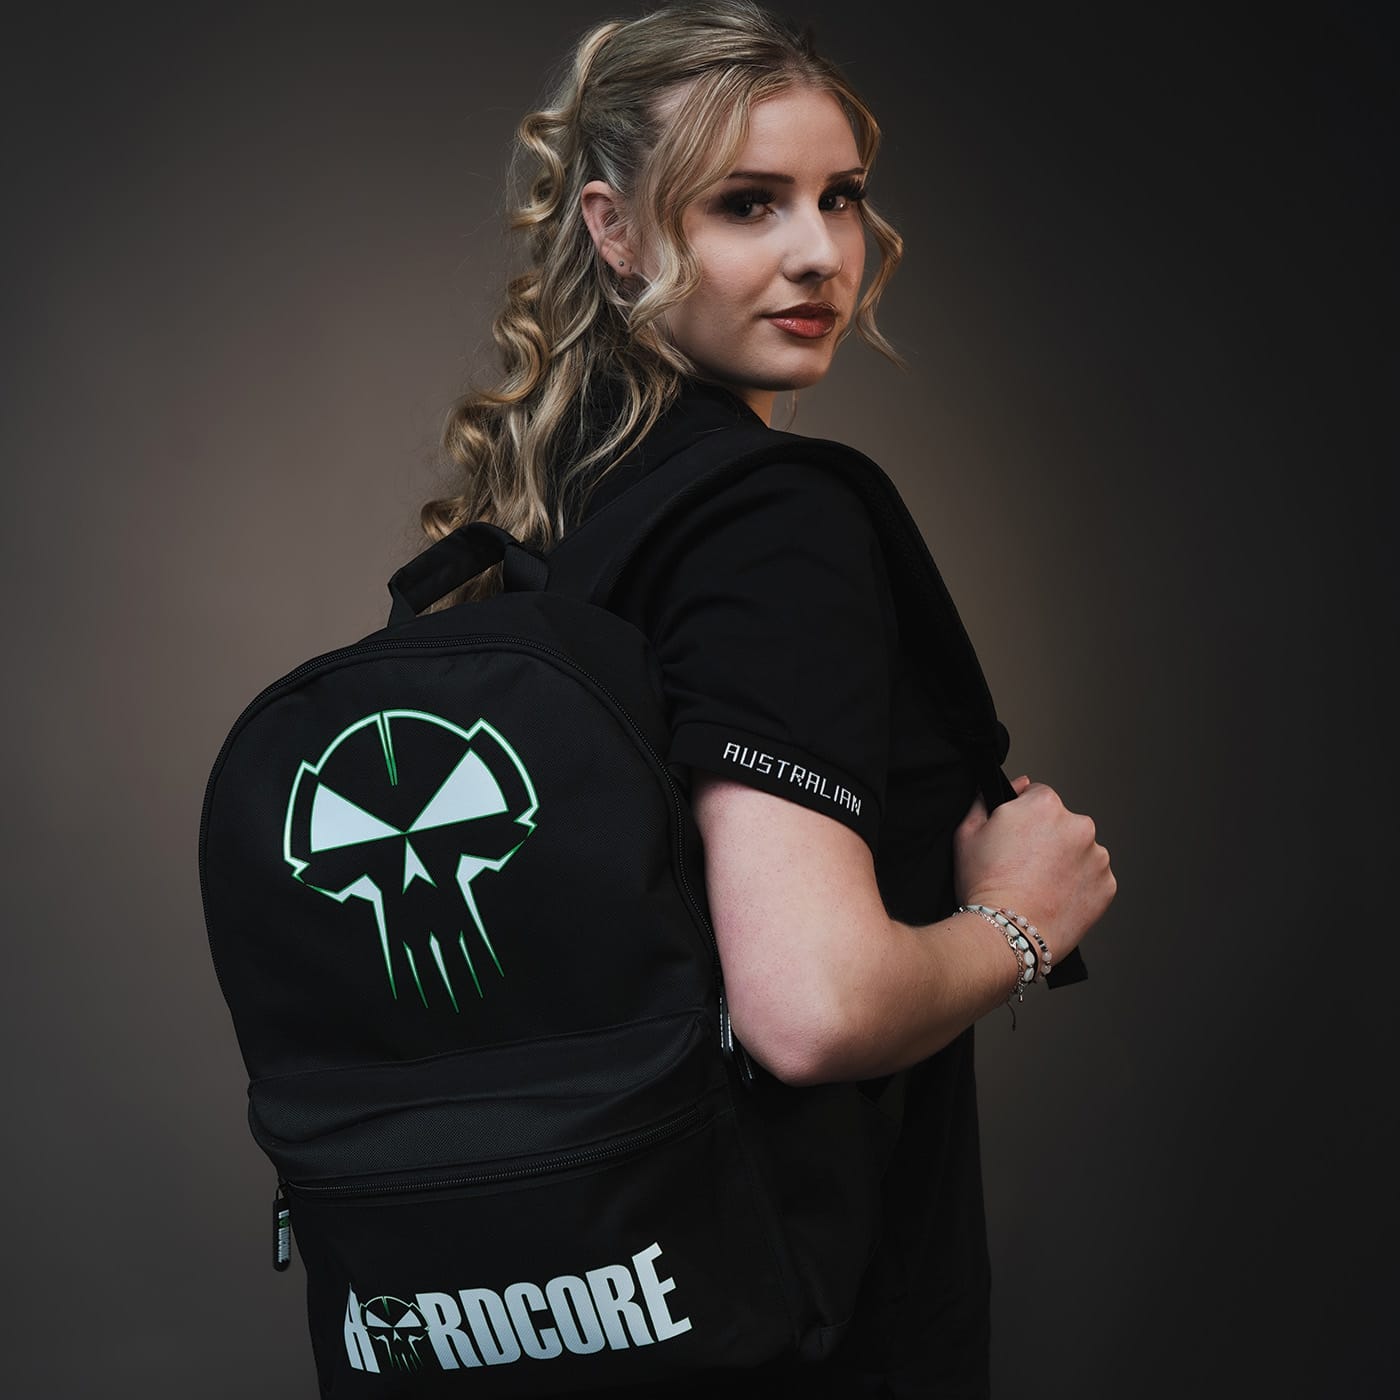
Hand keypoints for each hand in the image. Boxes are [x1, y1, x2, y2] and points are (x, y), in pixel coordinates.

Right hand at [952, 774, 1115, 961]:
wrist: (1007, 933)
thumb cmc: (984, 884)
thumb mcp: (967, 833)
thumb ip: (984, 801)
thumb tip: (1003, 788)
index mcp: (1045, 804)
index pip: (1038, 795)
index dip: (1023, 814)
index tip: (1016, 836)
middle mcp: (1078, 824)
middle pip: (1062, 823)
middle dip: (1047, 838)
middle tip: (1023, 864)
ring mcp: (1097, 856)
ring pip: (1080, 851)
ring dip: (1065, 861)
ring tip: (1039, 884)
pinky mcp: (1107, 885)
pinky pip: (1093, 878)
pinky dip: (1078, 885)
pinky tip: (1054, 897)